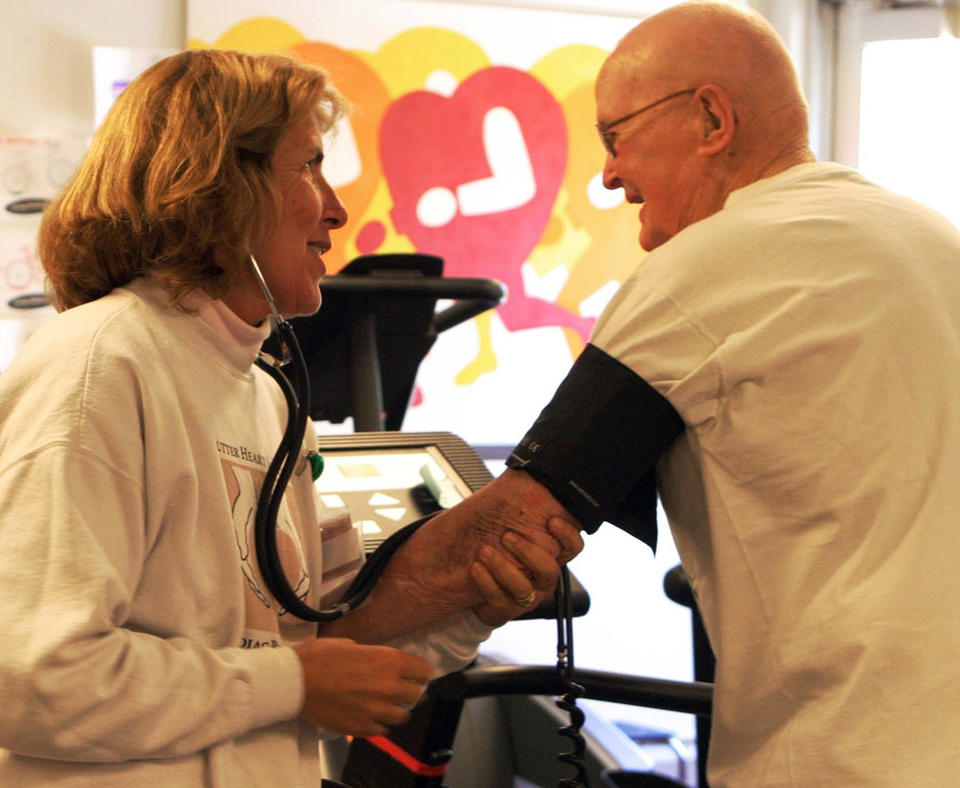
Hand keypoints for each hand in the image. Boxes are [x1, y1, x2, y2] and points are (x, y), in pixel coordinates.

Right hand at [294, 637, 431, 736]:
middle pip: (418, 695)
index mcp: (389, 660)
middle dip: (410, 691)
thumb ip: (372, 655)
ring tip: (384, 704)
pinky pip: (383, 729)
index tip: (415, 674)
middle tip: (399, 689)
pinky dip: (380, 723)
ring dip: (396, 709)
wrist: (295, 682)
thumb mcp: (351, 644)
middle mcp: (388, 686)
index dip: (420, 672)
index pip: (424, 671)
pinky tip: (370, 715)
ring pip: (403, 715)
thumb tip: (379, 661)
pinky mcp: (362, 727)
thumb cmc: (319, 657)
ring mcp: (376, 710)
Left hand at [470, 516, 583, 626]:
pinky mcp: (505, 611)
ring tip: (484, 550)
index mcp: (550, 557)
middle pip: (549, 569)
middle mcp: (543, 580)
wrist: (476, 586)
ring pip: (523, 588)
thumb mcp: (510, 528)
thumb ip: (519, 510)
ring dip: (502, 567)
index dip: (567, 535)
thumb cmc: (499, 550)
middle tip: (506, 536)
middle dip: (528, 551)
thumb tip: (521, 473)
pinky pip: (498, 599)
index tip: (550, 521)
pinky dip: (486, 581)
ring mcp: (526, 598)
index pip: (572, 548)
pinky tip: (475, 567)